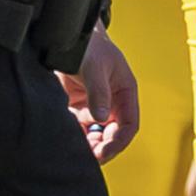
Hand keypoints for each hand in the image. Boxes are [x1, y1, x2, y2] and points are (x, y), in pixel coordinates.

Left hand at [60, 25, 138, 162]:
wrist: (66, 38)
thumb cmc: (88, 48)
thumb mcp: (95, 68)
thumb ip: (99, 93)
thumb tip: (102, 118)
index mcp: (125, 92)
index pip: (129, 124)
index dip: (119, 141)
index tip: (105, 152)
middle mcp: (111, 102)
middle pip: (113, 134)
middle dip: (103, 147)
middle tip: (88, 158)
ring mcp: (93, 106)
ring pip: (95, 135)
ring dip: (88, 146)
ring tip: (77, 152)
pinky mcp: (75, 108)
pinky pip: (78, 130)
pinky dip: (74, 138)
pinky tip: (67, 141)